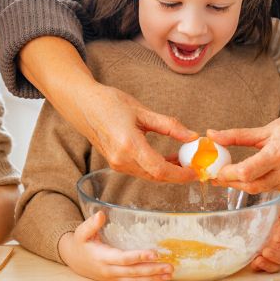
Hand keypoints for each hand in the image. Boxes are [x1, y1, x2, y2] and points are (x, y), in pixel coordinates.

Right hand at [58, 211, 172, 280]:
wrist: (73, 260)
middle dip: (152, 270)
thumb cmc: (80, 244)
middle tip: (170, 267)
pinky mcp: (117, 280)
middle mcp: (109, 270)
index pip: (124, 258)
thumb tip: (101, 214)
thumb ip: (91, 224)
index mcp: (102, 257)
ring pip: (136, 280)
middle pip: (134, 272)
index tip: (154, 253)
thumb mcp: (81, 232)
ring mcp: (114, 277)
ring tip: (169, 274)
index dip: (139, 256)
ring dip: (153, 278)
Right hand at [75, 83, 197, 182]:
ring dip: (167, 172)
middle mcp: (121, 159)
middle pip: (156, 177)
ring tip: (183, 159)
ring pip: (149, 176)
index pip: (159, 170)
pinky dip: (156, 168)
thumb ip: (169, 126)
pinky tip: (167, 158)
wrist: (83, 104)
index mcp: (128, 145)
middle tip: (195, 165)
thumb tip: (192, 136)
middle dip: (177, 175)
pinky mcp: (116, 163)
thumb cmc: (109, 103)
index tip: (196, 172)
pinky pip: (141, 171)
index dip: (180, 174)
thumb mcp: (142, 111)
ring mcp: (117, 164)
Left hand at [208, 114, 279, 193]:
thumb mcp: (268, 128)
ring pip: (260, 189)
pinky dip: (258, 182)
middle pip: (251, 186)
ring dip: (243, 183)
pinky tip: (253, 173)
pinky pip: (270, 188)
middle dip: (231, 182)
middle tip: (217, 175)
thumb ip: (238, 135)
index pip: (247, 172)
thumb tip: (212, 135)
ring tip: (230, 172)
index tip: (216, 169)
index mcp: (278, 153)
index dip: (228, 174)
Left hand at [249, 202, 279, 272]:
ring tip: (265, 253)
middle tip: (276, 237)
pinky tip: (256, 262)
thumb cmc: (245, 221)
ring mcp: (277, 249)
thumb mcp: (246, 208)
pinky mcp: (270, 261)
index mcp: (278, 217)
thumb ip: (249, 203)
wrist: (236, 234)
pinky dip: (266, 265)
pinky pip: (273, 267)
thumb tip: (253, 201)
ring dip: (277, 255)